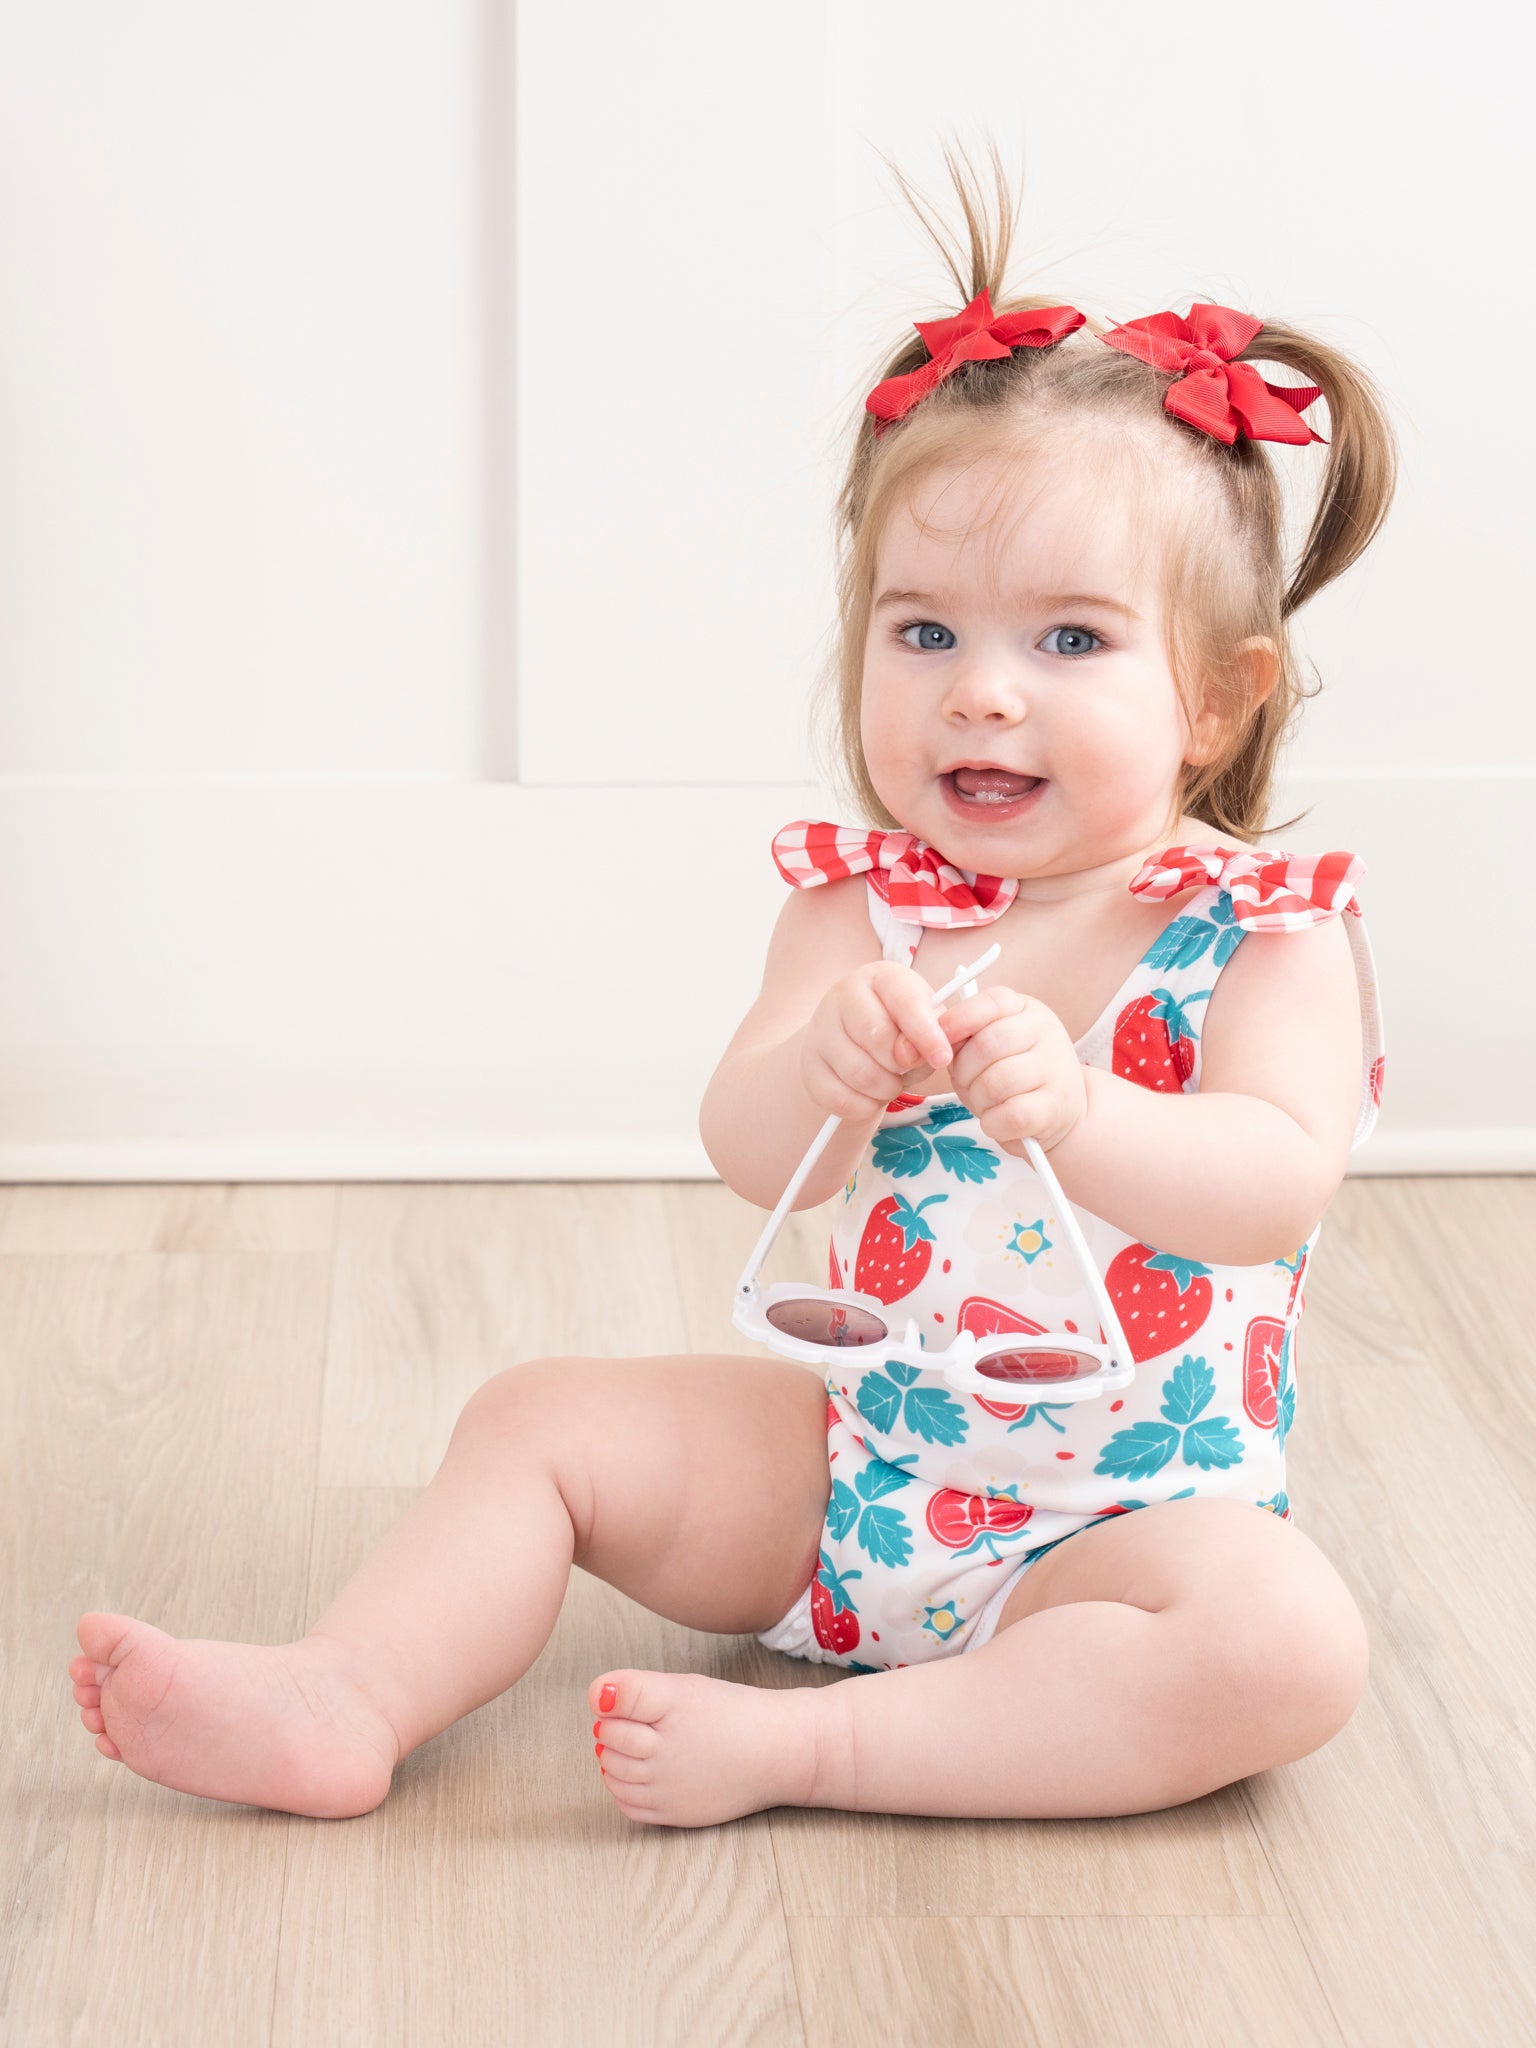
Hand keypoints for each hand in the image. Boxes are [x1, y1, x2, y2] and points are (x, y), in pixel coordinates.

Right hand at [800, 962, 955, 1120]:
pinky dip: (864, 1106)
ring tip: (890, 1082)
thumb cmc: (901, 1030)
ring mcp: (820, 1029)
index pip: (904, 1001)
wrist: (856, 1043)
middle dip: (901, 1066)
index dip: (925, 1032)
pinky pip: (839, 1097)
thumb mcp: (926, 1024)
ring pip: (859, 1073)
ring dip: (885, 1089)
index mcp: (881, 977)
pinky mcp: (808, 1064)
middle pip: (877, 1038)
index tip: (942, 1057)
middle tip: (905, 1070)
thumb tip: (911, 1055)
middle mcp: (843, 995)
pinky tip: (870, 1096)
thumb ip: (931, 1036)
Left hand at [934, 986, 1088, 1154]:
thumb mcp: (991, 1046)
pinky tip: (997, 1121)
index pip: (991, 1003)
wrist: (1060, 1110)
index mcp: (1027, 1010)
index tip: (939, 1038)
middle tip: (967, 1083)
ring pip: (995, 1084)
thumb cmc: (1014, 1075)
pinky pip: (1010, 1115)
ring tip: (986, 1103)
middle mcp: (1046, 1033)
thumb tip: (936, 1039)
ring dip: (979, 1100)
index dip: (959, 1019)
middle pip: (987, 1046)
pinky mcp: (1055, 1107)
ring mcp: (1055, 1069)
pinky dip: (993, 1123)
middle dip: (964, 1071)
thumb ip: (967, 1036)